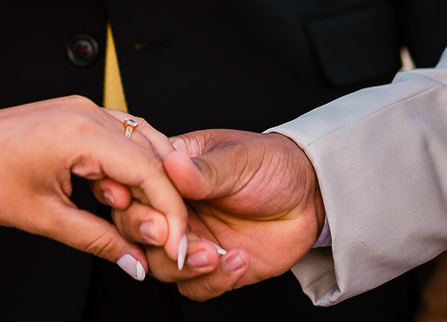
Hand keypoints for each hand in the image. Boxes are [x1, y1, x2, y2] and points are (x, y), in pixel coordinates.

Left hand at [0, 92, 188, 280]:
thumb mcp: (43, 219)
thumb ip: (98, 241)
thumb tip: (134, 263)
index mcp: (83, 133)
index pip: (152, 174)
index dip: (172, 215)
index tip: (176, 247)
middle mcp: (89, 112)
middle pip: (155, 157)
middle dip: (165, 202)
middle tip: (164, 242)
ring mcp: (84, 109)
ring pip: (142, 145)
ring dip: (149, 184)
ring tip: (142, 223)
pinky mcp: (76, 114)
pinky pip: (120, 138)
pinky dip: (129, 168)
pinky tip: (121, 198)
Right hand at [107, 129, 323, 299]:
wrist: (312, 196)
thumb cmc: (272, 164)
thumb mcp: (238, 159)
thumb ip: (204, 171)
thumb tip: (173, 165)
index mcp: (170, 172)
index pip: (135, 189)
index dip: (136, 205)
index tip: (154, 215)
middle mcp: (174, 208)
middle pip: (137, 232)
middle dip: (154, 241)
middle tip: (179, 240)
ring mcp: (192, 239)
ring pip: (161, 265)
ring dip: (184, 266)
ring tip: (216, 254)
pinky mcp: (213, 266)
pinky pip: (196, 287)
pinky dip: (213, 281)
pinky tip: (239, 260)